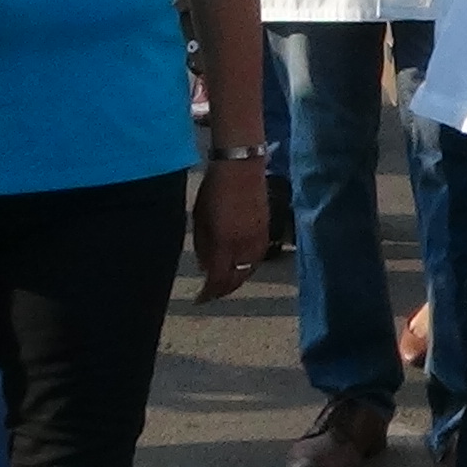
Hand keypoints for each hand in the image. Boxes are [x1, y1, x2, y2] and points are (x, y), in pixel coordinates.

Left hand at [191, 157, 270, 299]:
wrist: (242, 168)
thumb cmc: (214, 189)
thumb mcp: (200, 218)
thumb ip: (203, 246)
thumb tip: (205, 268)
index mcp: (225, 243)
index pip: (218, 280)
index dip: (208, 293)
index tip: (199, 299)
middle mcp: (245, 247)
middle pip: (235, 280)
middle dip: (222, 290)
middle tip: (210, 294)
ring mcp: (258, 241)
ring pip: (248, 272)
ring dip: (235, 280)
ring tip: (223, 282)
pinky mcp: (267, 233)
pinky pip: (256, 260)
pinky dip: (246, 268)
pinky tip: (238, 266)